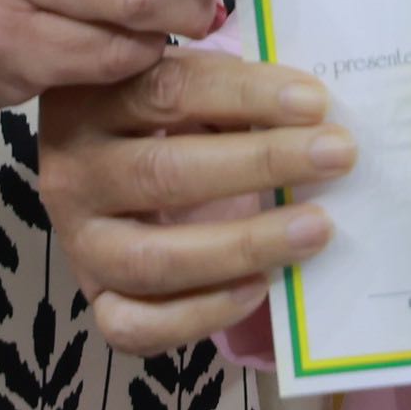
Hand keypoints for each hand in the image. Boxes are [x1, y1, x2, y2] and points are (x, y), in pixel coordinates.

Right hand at [44, 48, 352, 353]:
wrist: (113, 171)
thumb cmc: (171, 117)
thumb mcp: (189, 83)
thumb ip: (235, 88)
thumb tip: (318, 105)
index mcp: (92, 101)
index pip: (170, 91)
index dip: (246, 95)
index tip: (315, 101)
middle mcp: (73, 173)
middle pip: (164, 174)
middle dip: (261, 164)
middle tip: (337, 155)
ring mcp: (79, 244)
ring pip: (154, 258)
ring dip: (243, 246)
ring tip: (316, 228)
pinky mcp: (94, 300)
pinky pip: (137, 326)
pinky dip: (202, 313)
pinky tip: (260, 287)